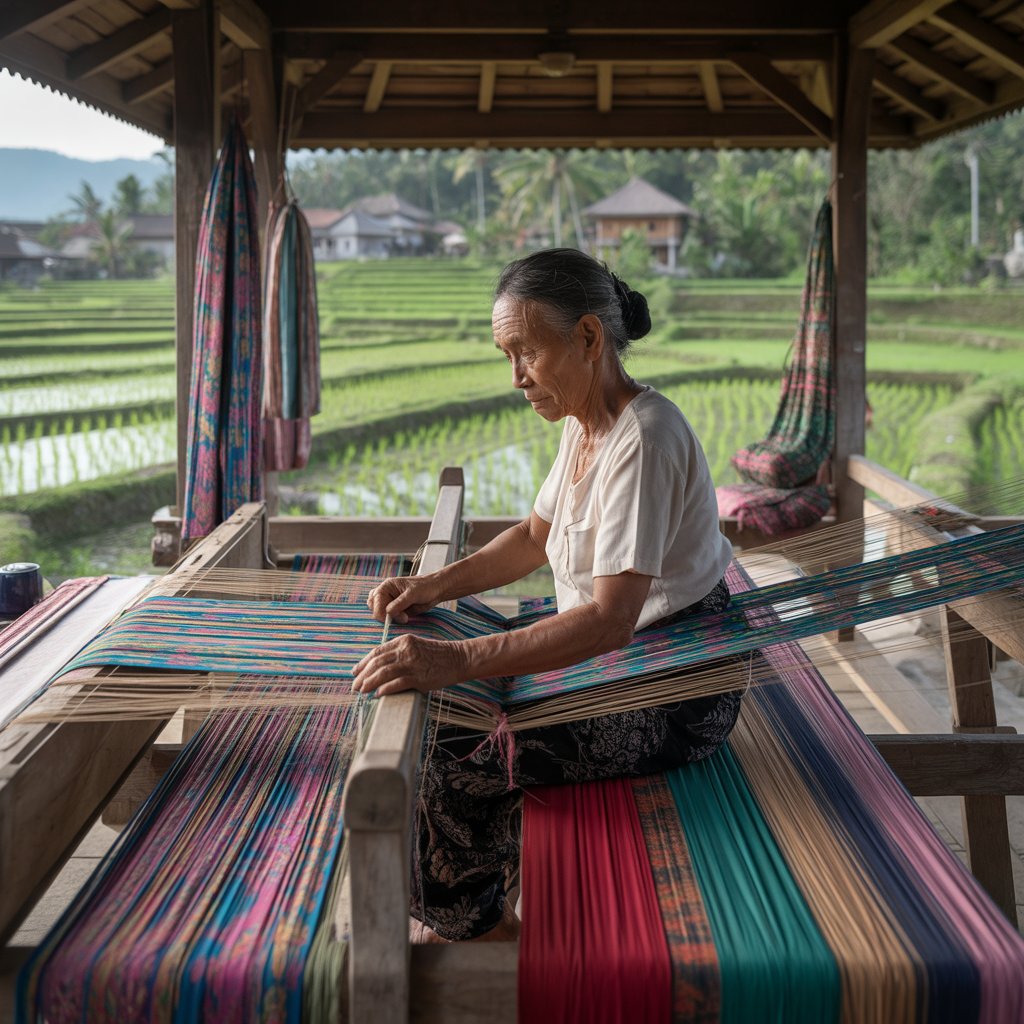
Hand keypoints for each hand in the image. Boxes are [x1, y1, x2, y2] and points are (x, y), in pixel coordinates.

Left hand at [351, 634, 467, 695]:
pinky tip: (377, 694)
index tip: (355, 672)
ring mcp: (412, 664)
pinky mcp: (419, 677)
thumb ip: (399, 653)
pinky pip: (397, 683)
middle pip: (377, 663)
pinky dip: (385, 689)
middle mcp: (405, 650)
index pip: (377, 652)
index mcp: (403, 641)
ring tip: (361, 691)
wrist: (458, 658)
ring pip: (383, 673)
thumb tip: (380, 667)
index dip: (363, 662)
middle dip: (362, 675)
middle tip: (354, 685)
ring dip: (369, 683)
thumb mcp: (415, 646)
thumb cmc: (437, 655)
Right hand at [367, 575, 440, 623]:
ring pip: (378, 613)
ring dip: (388, 618)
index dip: (381, 612)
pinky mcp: (395, 610)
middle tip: (401, 617)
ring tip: (403, 617)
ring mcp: (389, 602)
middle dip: (384, 615)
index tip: (392, 619)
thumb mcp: (412, 594)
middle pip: (373, 608)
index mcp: (386, 586)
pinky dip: (392, 620)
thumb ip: (400, 603)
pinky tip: (403, 617)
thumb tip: (388, 612)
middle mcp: (385, 594)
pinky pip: (387, 617)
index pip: (375, 602)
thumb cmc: (425, 587)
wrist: (435, 590)